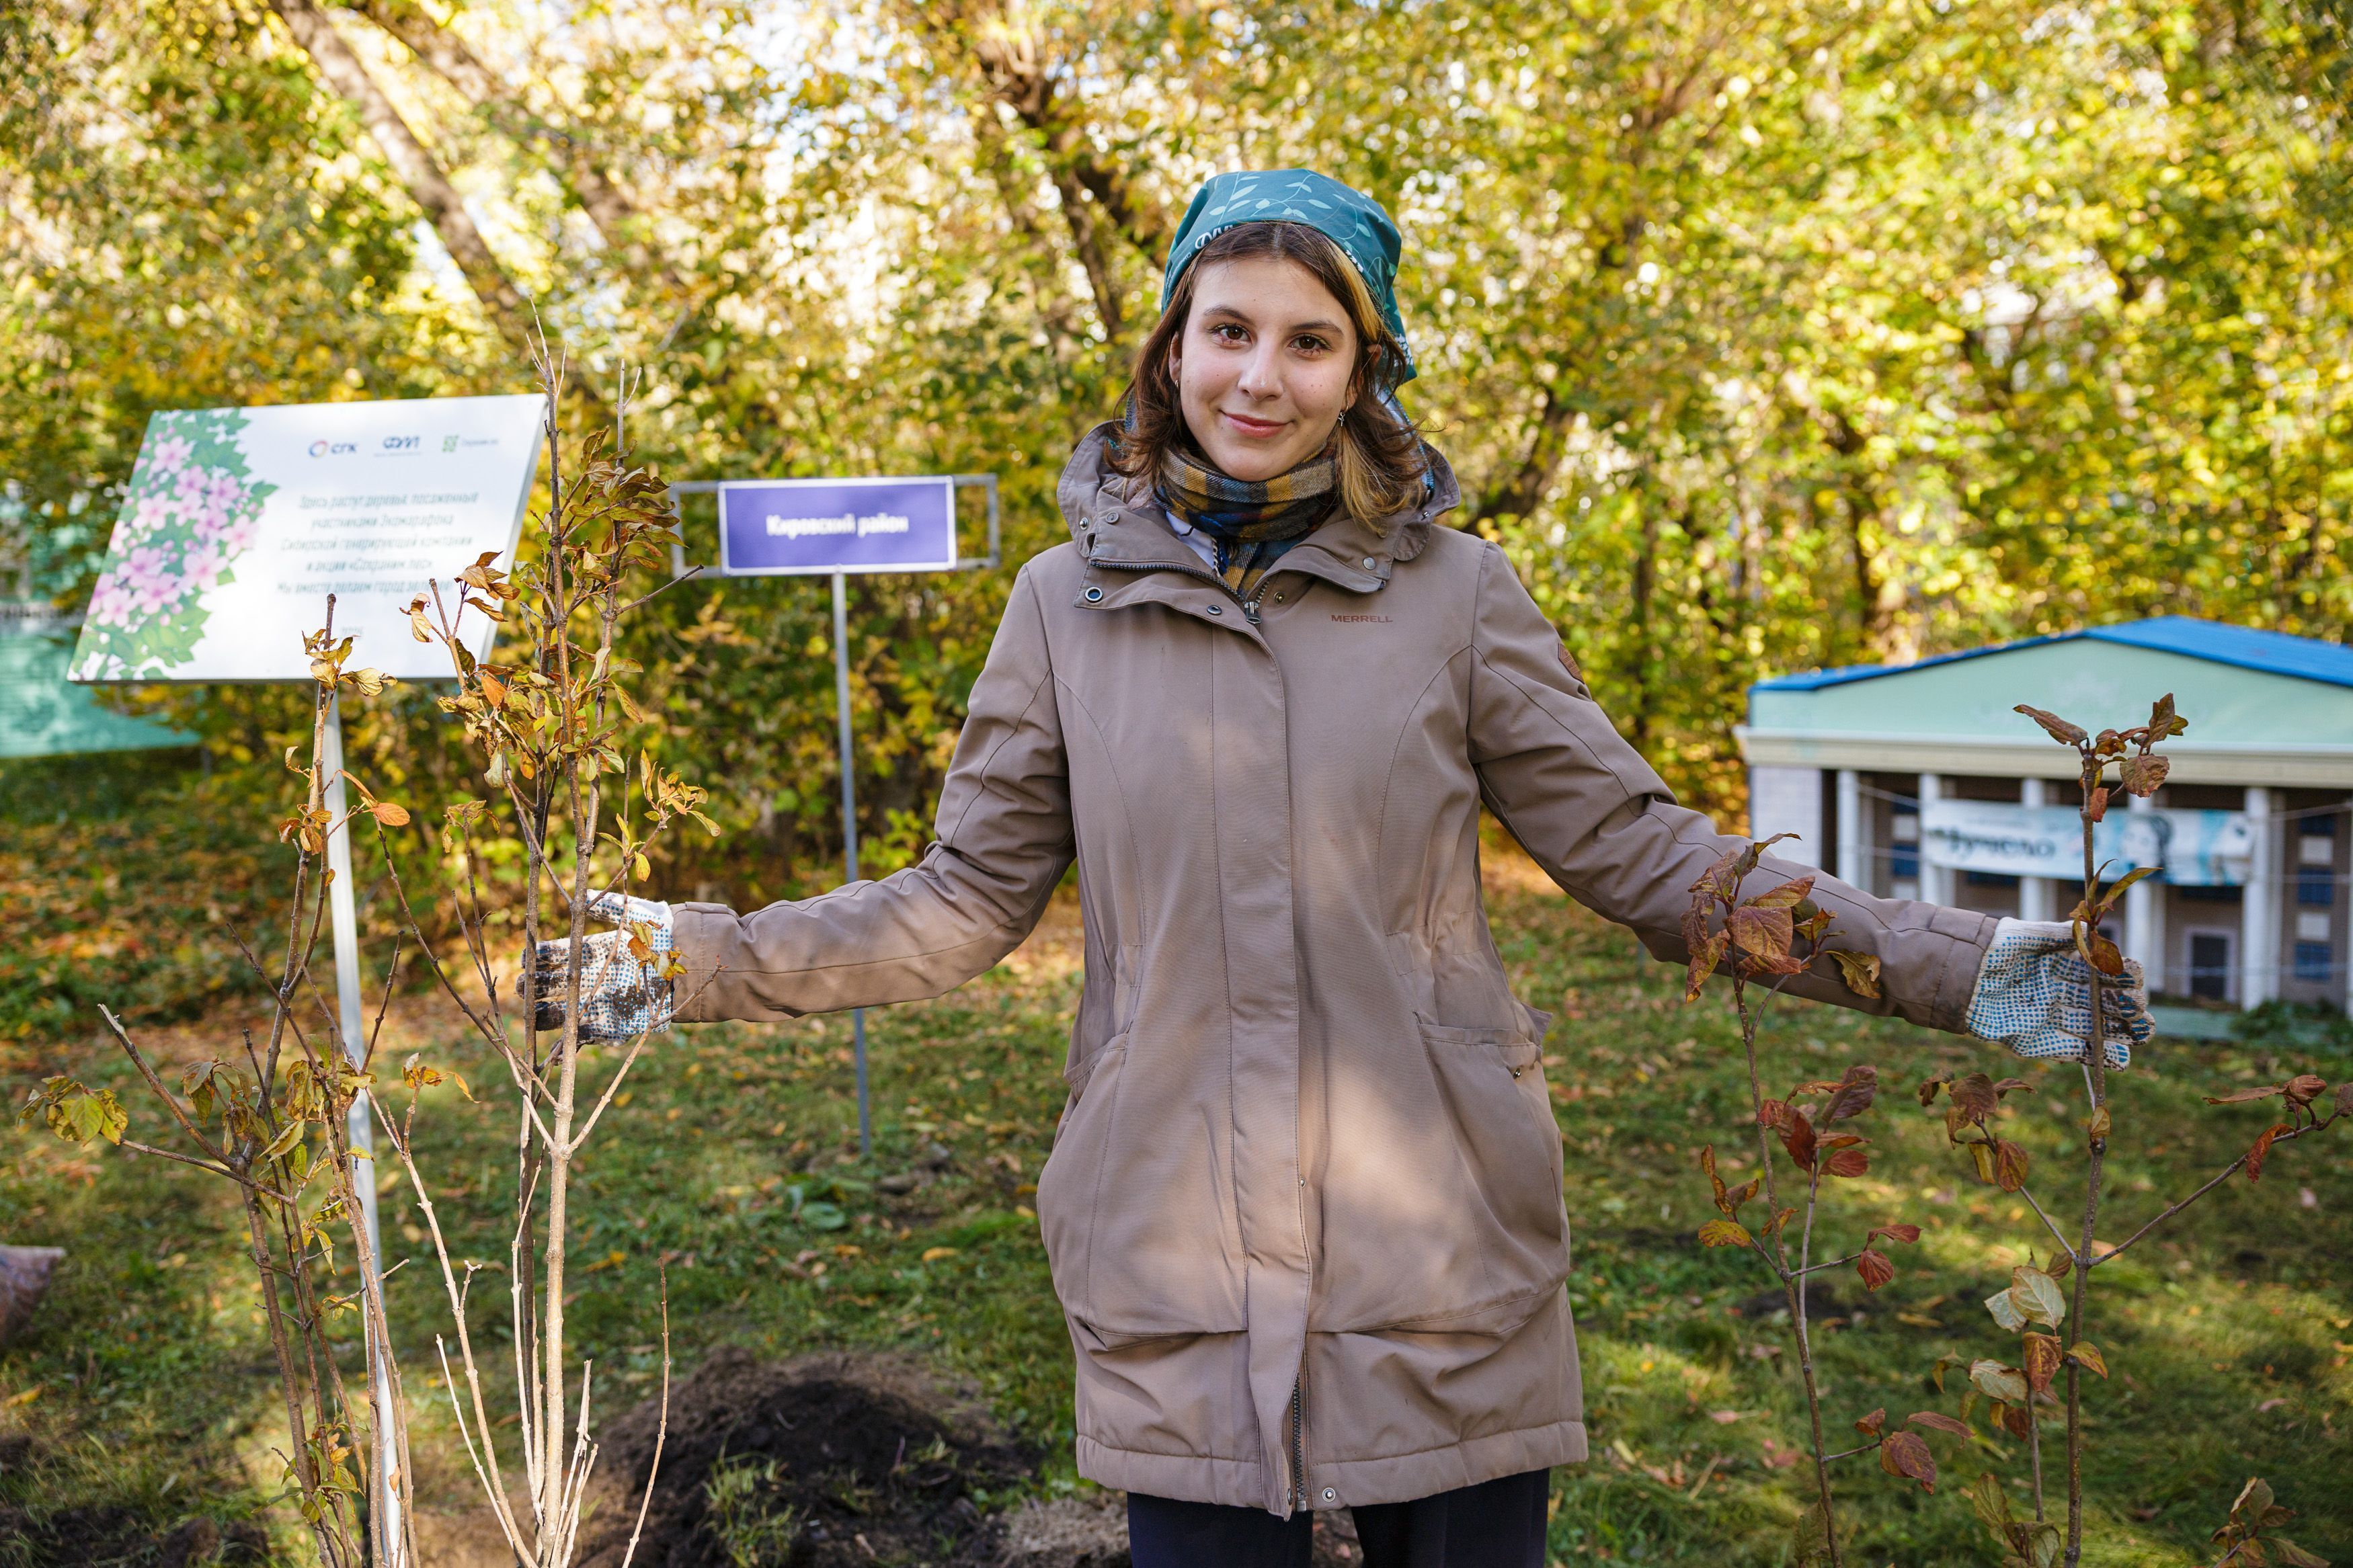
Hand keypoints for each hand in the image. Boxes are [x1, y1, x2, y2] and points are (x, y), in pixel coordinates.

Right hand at [518, 893, 675, 1041]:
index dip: (541, 956)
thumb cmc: (661, 936)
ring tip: (531, 1014)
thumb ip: (605, 907)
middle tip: (522, 988)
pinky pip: (589, 1035)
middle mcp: (594, 978)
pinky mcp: (616, 1024)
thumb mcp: (632, 915)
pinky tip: (554, 1045)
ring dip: (546, 1014)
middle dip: (536, 986)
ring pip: (565, 1011)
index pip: (560, 954)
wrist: (690, 964)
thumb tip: (578, 895)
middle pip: (556, 985)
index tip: (525, 958)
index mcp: (594, 952)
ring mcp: (603, 1001)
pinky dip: (571, 1041)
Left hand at [1964, 918, 2150, 1068]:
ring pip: (2096, 1027)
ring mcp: (2055, 1016)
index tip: (2132, 977)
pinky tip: (2122, 1059)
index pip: (2106, 971)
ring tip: (2142, 1034)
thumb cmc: (1995, 951)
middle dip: (2128, 1006)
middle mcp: (2065, 991)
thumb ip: (2059, 934)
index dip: (2123, 975)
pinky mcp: (2040, 1041)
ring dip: (2121, 1033)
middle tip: (2141, 1010)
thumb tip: (2092, 930)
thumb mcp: (2027, 936)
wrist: (1961, 978)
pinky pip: (2074, 1050)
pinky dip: (2098, 1056)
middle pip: (2106, 1002)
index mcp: (2067, 964)